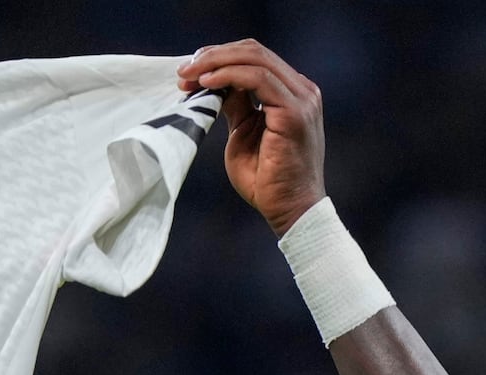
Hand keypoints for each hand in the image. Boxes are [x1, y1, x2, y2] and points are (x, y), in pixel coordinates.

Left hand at [177, 40, 325, 236]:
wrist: (288, 210)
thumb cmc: (266, 180)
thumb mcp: (243, 133)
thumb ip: (236, 105)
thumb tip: (215, 82)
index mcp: (292, 92)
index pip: (255, 58)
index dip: (219, 58)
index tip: (188, 72)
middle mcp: (301, 90)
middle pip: (254, 52)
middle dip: (213, 56)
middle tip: (183, 69)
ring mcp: (301, 98)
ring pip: (255, 58)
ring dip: (216, 63)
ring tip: (188, 76)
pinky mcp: (294, 112)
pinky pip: (258, 79)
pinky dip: (228, 76)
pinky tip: (207, 84)